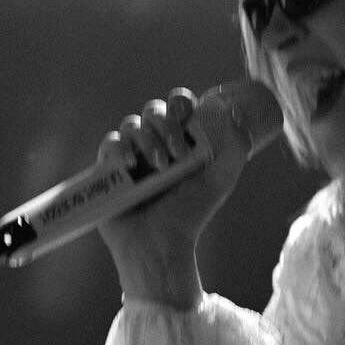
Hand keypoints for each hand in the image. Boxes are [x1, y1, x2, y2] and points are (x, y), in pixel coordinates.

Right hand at [95, 86, 252, 306]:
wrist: (160, 243)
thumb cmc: (191, 214)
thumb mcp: (221, 180)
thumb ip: (235, 148)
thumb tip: (235, 112)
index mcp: (181, 142)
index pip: (178, 106)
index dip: (181, 101)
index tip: (187, 111)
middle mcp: (155, 144)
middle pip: (154, 111)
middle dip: (167, 125)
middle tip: (179, 154)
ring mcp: (131, 155)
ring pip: (132, 124)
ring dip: (148, 140)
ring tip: (161, 167)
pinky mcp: (108, 168)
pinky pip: (110, 142)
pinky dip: (120, 148)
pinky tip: (132, 165)